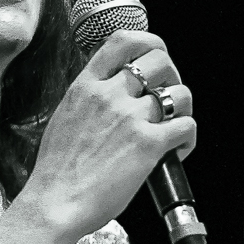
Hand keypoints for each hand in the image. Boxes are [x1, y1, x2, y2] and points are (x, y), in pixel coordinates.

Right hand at [16, 31, 198, 242]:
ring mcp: (130, 117)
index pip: (123, 41)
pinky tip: (177, 151)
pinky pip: (186, 126)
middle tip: (169, 98)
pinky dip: (188, 138)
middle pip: (160, 60)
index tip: (155, 58)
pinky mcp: (148, 144)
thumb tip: (112, 95)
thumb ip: (90, 100)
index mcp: (86, 86)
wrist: (55, 202)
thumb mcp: (66, 117)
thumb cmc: (57, 171)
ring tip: (174, 127)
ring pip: (179, 93)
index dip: (149, 43)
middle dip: (173, 75)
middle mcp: (109, 95)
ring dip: (184, 109)